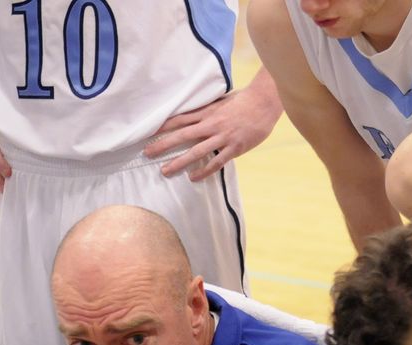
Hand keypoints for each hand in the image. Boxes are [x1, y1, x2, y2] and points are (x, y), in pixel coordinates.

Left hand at [145, 72, 281, 181]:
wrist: (265, 102)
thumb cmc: (244, 100)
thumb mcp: (222, 101)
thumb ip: (208, 109)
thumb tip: (194, 113)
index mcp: (207, 112)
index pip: (180, 119)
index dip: (163, 126)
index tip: (148, 133)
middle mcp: (211, 124)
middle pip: (182, 135)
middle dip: (163, 144)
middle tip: (147, 153)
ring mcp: (222, 137)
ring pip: (196, 151)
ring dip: (179, 162)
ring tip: (165, 170)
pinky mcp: (234, 148)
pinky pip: (216, 162)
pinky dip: (204, 171)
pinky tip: (193, 177)